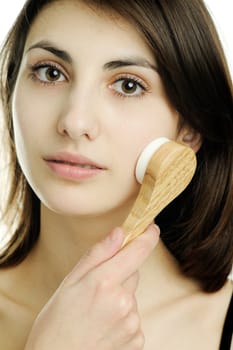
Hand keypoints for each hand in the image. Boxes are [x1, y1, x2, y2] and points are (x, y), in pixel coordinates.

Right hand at [24, 224, 159, 349]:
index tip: (152, 228)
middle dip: (119, 275)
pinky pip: (134, 317)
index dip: (148, 236)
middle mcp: (123, 301)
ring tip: (96, 313)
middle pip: (133, 273)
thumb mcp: (70, 281)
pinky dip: (123, 318)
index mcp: (104, 282)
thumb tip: (120, 232)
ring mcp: (131, 323)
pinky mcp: (136, 340)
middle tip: (96, 289)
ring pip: (132, 296)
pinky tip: (104, 327)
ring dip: (120, 298)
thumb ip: (98, 254)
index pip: (137, 251)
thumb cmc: (56, 321)